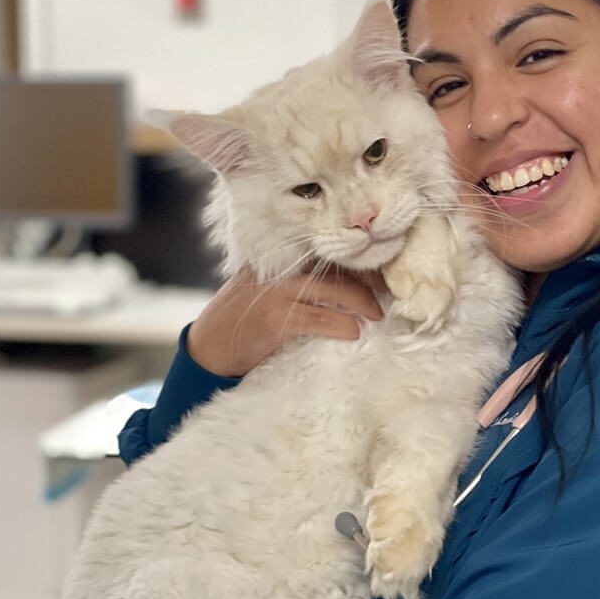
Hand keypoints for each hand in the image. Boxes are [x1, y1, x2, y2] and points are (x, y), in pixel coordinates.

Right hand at [187, 265, 384, 376]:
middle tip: (391, 295)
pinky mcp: (277, 319)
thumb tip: (350, 287)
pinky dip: (342, 325)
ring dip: (363, 303)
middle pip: (338, 269)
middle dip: (370, 281)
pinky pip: (320, 319)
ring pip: (334, 291)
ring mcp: (279, 292)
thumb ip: (301, 282)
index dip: (361, 262)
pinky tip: (355, 332)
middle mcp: (282, 270)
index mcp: (282, 259)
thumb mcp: (270, 290)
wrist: (209, 346)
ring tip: (378, 315)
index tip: (384, 273)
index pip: (330, 253)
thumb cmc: (245, 318)